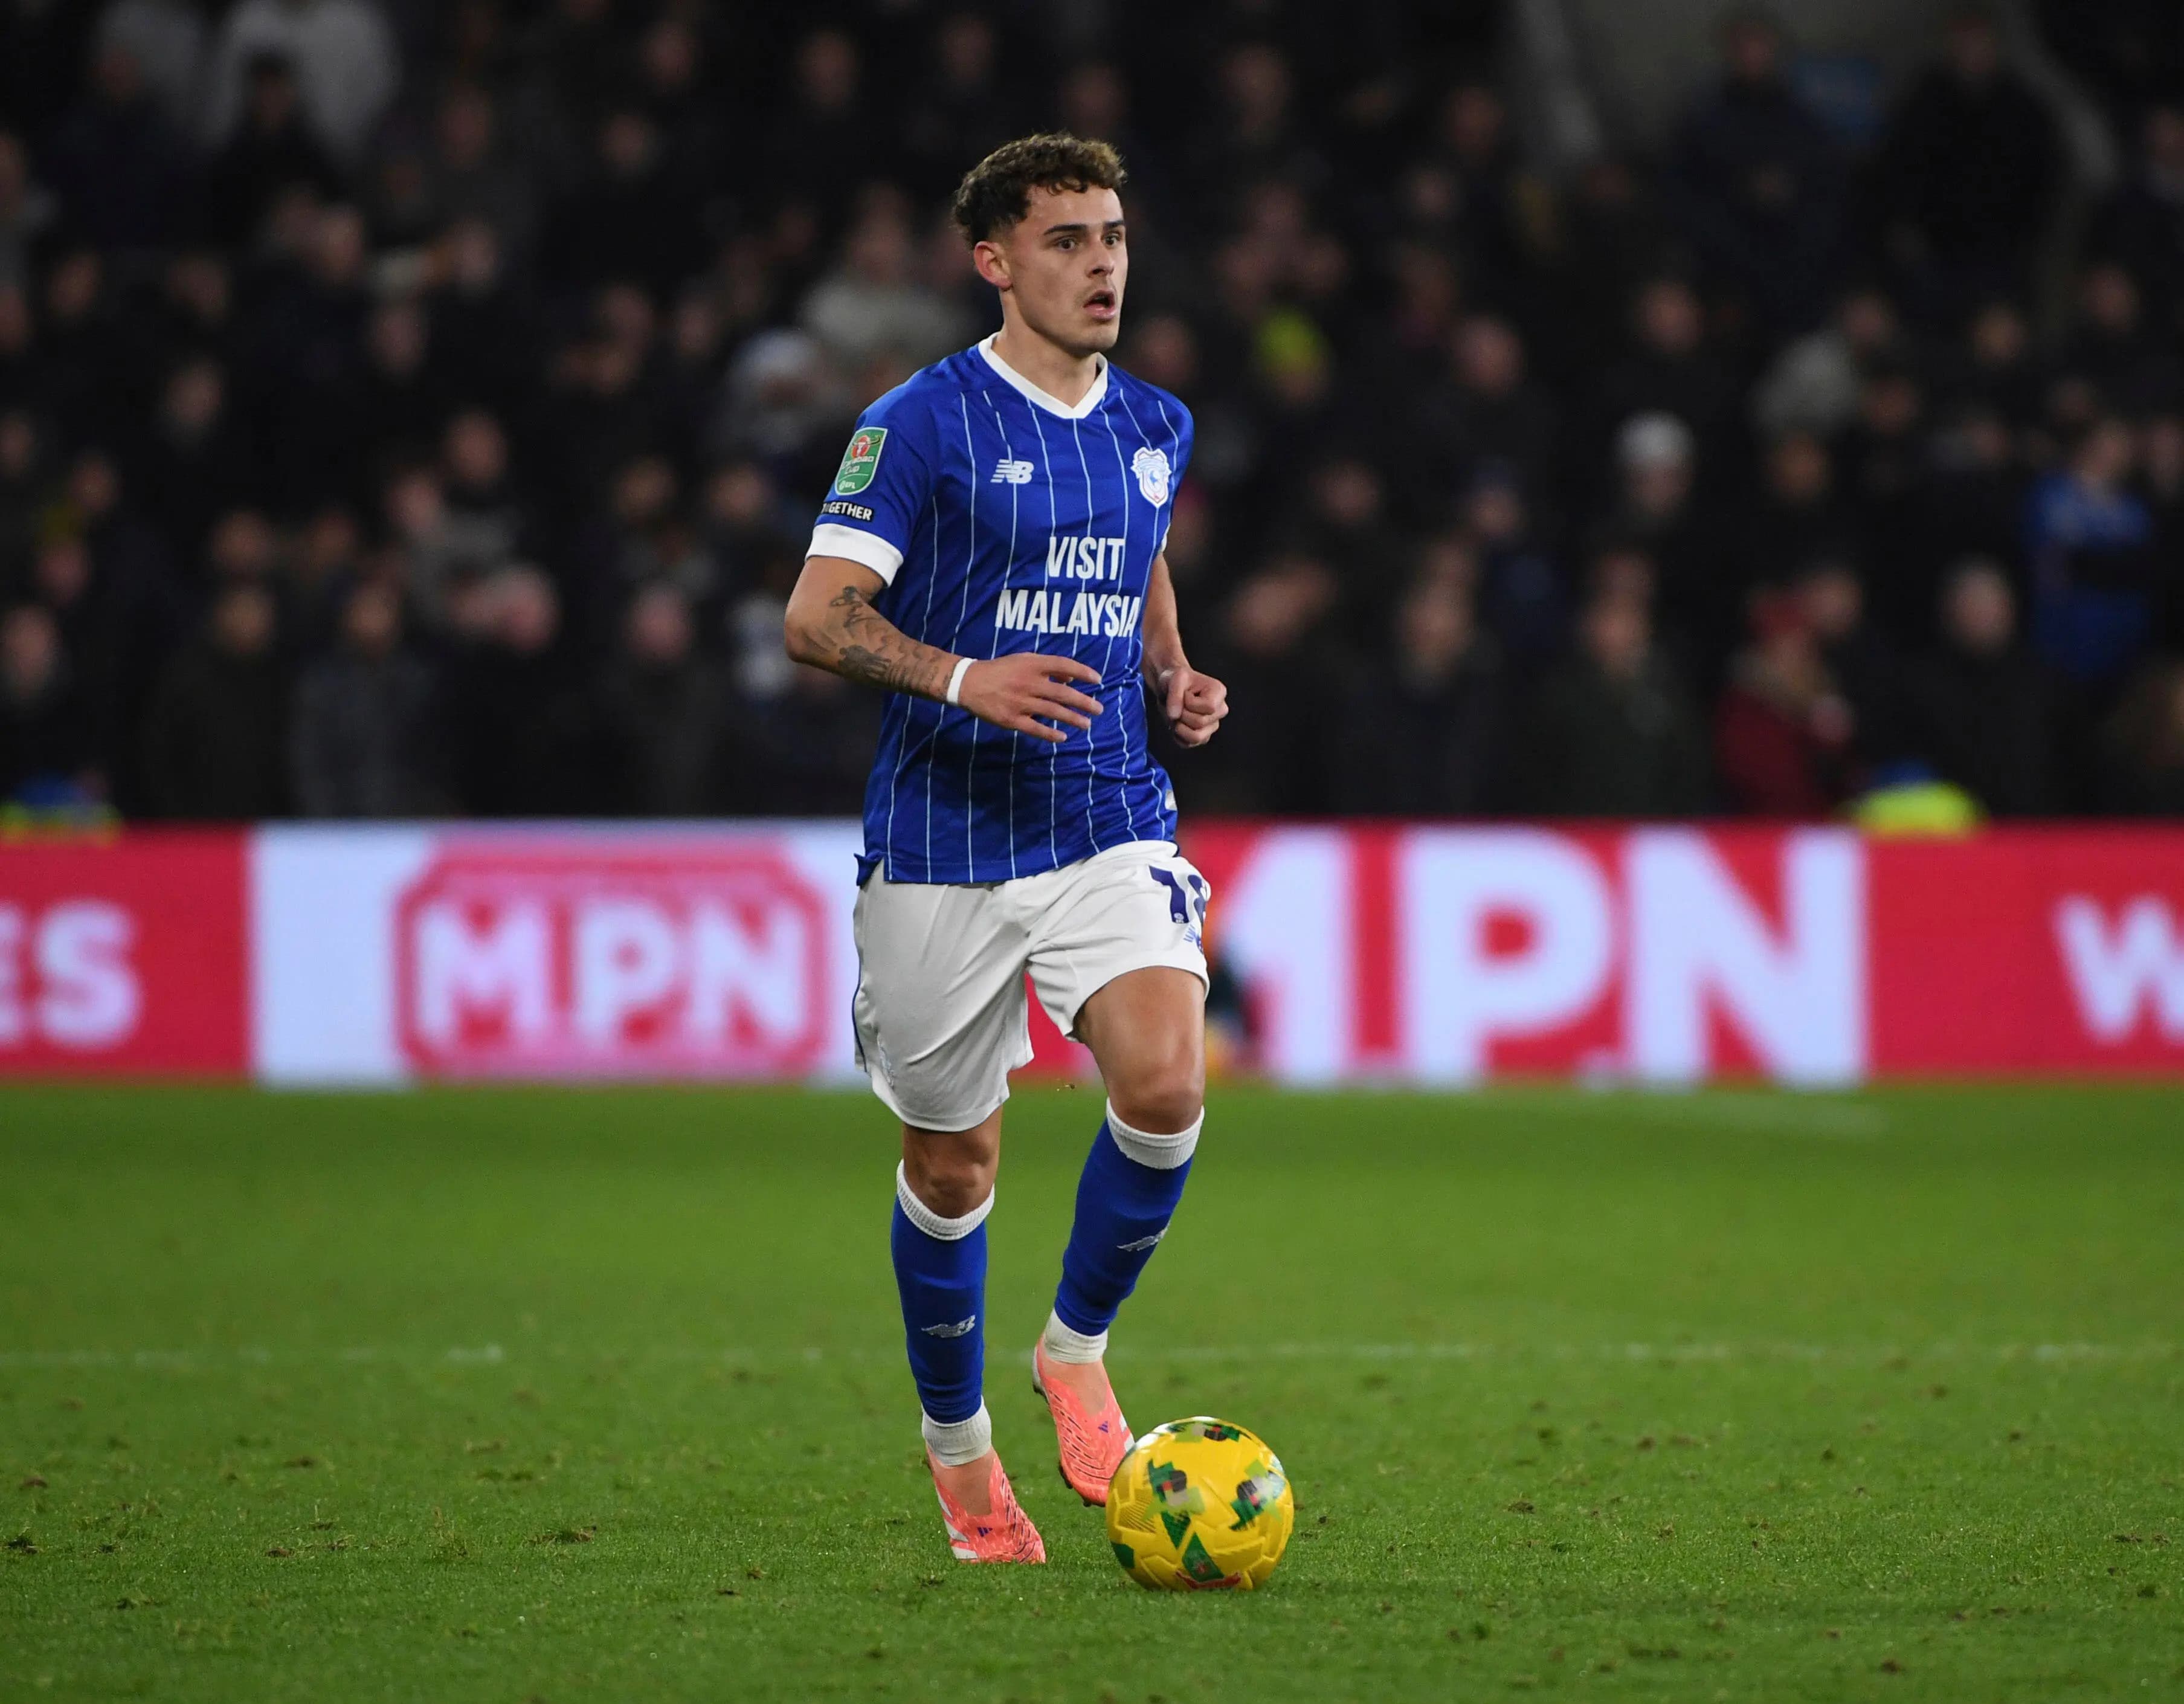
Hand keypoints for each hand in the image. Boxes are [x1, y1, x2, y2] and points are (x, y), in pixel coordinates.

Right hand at [955, 653, 1103, 742]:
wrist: (969, 683)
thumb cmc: (1000, 670)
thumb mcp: (1023, 660)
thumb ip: (1046, 667)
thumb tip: (1070, 679)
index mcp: (1032, 665)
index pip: (1064, 665)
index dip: (1083, 672)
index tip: (1098, 680)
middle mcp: (1029, 683)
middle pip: (1063, 693)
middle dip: (1084, 702)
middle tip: (1099, 709)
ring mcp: (1021, 702)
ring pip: (1053, 712)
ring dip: (1073, 719)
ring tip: (1086, 724)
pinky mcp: (1012, 719)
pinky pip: (1036, 728)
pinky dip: (1051, 733)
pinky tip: (1063, 737)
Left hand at [1156, 664, 1228, 746]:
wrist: (1171, 688)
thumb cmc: (1177, 680)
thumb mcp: (1175, 678)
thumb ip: (1174, 695)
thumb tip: (1174, 716)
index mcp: (1219, 692)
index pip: (1209, 707)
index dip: (1190, 702)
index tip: (1185, 694)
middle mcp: (1220, 710)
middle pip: (1200, 723)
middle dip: (1181, 714)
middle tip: (1177, 705)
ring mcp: (1212, 725)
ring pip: (1196, 737)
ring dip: (1179, 727)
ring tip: (1177, 714)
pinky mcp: (1203, 737)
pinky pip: (1188, 744)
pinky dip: (1177, 735)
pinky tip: (1177, 722)